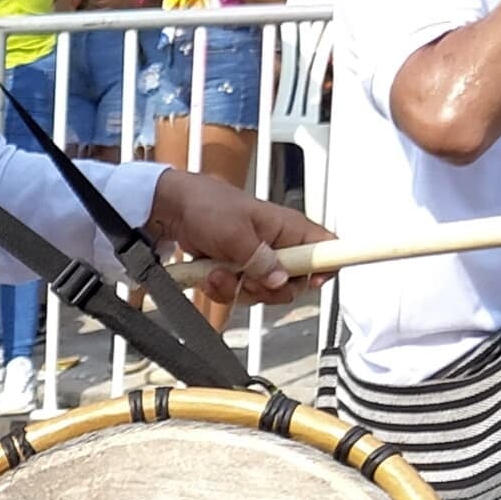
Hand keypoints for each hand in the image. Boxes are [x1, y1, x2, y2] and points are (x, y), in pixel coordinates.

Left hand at [147, 167, 323, 304]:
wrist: (173, 210)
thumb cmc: (205, 205)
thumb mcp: (233, 232)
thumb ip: (259, 258)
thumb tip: (280, 279)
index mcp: (287, 228)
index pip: (327, 249)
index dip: (325, 269)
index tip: (308, 281)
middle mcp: (278, 246)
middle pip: (295, 284)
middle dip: (268, 289)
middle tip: (248, 276)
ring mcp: (258, 261)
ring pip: (264, 293)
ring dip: (238, 289)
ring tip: (219, 271)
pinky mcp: (238, 271)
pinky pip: (240, 294)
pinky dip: (223, 290)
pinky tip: (210, 275)